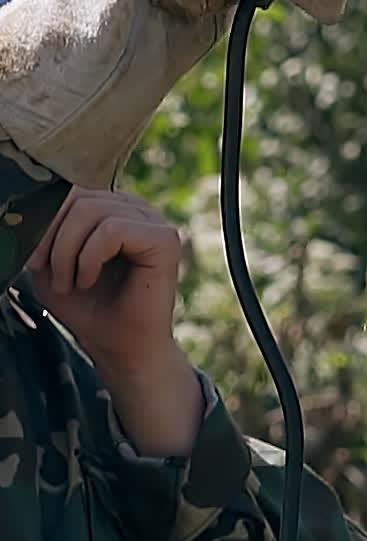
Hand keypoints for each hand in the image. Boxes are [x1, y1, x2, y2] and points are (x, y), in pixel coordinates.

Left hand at [26, 187, 181, 375]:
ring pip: (93, 211)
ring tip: (70, 283)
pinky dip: (90, 257)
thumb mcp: (53, 264)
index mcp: (114, 208)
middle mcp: (137, 208)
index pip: (72, 191)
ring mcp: (154, 221)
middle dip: (55, 239)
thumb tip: (28, 212)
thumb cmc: (90, 309)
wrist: (122, 349)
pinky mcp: (164, 240)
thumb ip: (44, 234)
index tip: (36, 261)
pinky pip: (112, 229)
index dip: (46, 222)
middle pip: (80, 197)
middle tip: (55, 278)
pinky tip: (89, 279)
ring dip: (69, 252)